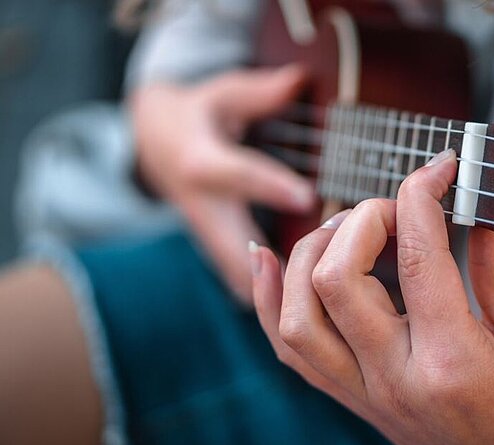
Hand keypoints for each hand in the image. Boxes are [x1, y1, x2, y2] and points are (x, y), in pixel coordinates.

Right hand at [130, 64, 313, 302]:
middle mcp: (202, 206)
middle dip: (273, 266)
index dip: (272, 186)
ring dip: (272, 287)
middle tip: (322, 278)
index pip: (239, 175)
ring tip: (322, 297)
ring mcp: (207, 233)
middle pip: (232, 248)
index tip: (308, 198)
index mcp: (201, 162)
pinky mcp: (216, 247)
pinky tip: (306, 301)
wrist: (152, 144)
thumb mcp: (220, 93)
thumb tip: (300, 77)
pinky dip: (268, 291)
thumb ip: (258, 92)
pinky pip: (241, 277)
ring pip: (237, 274)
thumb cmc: (194, 115)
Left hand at [251, 150, 493, 444]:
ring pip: (299, 315)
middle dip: (361, 220)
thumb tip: (477, 214)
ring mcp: (364, 392)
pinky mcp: (352, 398)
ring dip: (310, 254)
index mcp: (451, 363)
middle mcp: (394, 379)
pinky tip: (268, 261)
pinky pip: (291, 350)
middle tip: (396, 207)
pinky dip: (270, 300)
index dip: (422, 196)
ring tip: (345, 227)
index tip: (438, 170)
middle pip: (337, 279)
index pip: (417, 257)